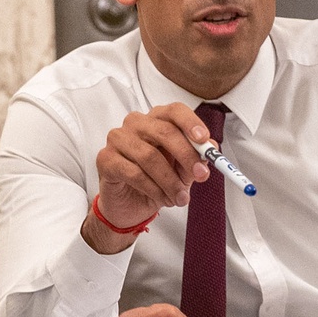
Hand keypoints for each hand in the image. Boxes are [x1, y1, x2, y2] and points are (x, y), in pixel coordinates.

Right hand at [82, 105, 212, 253]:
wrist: (130, 206)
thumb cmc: (155, 181)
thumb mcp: (183, 171)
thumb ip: (196, 158)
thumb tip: (211, 149)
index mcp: (157, 120)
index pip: (175, 111)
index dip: (191, 123)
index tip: (204, 140)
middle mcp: (136, 124)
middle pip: (164, 131)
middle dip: (187, 156)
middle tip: (201, 175)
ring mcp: (118, 139)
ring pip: (150, 156)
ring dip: (170, 181)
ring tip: (179, 198)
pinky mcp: (106, 159)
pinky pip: (134, 173)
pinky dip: (153, 189)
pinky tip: (161, 198)